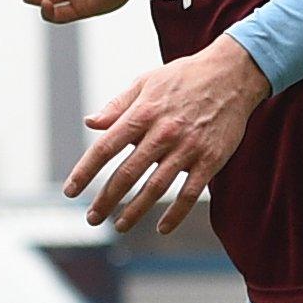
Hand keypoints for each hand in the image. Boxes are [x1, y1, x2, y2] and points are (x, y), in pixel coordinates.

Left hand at [64, 35, 268, 234]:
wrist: (232, 74)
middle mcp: (163, 132)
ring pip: (156, 187)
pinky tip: (162, 228)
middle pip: (127, 173)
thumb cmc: (183, 77)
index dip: (85, 171)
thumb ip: (117, 106)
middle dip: (106, 199)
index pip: (106, 147)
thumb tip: (90, 122)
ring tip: (119, 225)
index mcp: (142, 113)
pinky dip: (175, 214)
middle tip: (92, 218)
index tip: (70, 191)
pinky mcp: (211, 159)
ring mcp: (188, 148)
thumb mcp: (145, 82)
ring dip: (135, 210)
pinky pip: (190, 193)